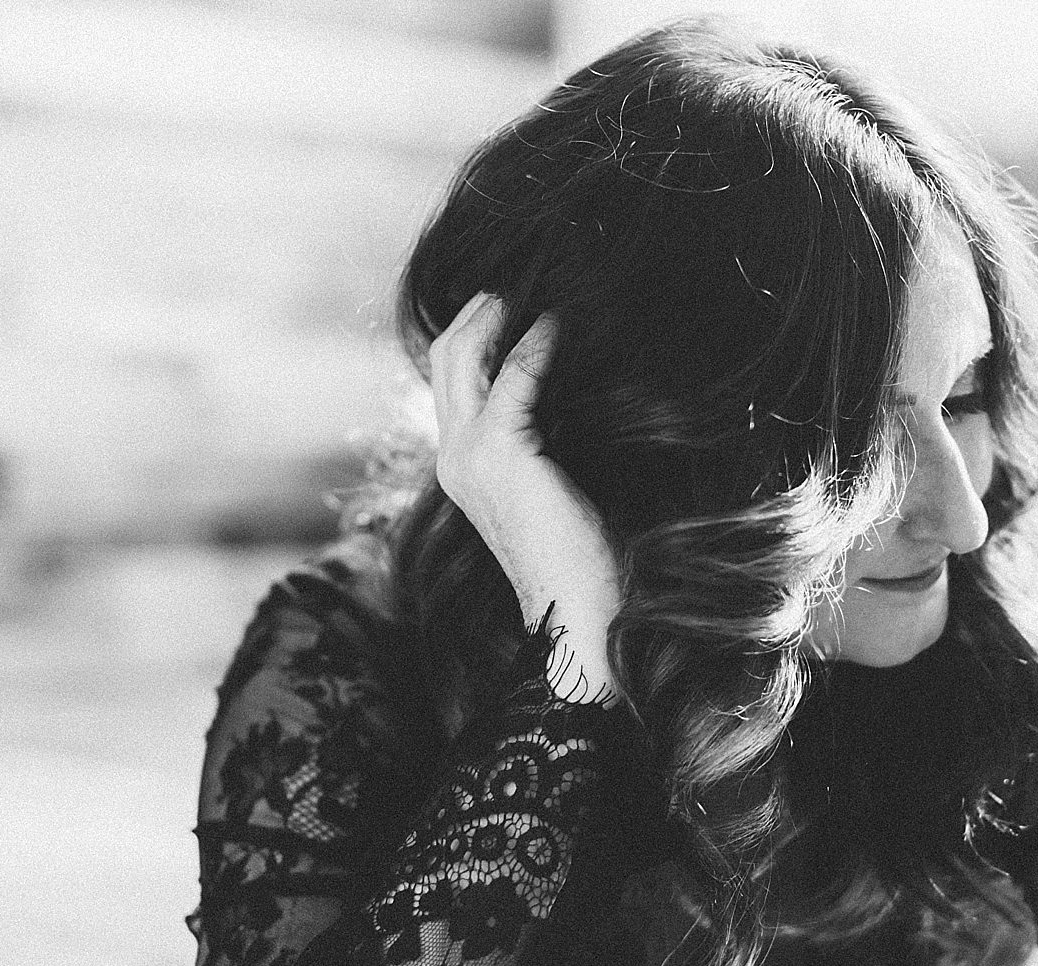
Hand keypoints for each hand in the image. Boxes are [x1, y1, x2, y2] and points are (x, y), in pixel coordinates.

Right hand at [428, 293, 621, 702]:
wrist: (583, 620)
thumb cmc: (590, 564)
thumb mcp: (566, 485)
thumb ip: (558, 438)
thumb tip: (592, 382)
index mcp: (465, 467)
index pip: (456, 379)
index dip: (485, 331)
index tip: (528, 295)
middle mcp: (454, 458)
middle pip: (445, 352)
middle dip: (483, 305)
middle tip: (529, 272)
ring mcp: (467, 457)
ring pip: (462, 352)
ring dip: (503, 311)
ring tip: (544, 282)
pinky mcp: (498, 455)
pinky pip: (513, 374)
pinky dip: (540, 341)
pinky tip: (568, 323)